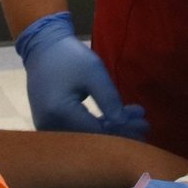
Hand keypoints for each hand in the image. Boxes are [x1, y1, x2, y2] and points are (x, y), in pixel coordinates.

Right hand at [14, 12, 148, 138]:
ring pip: (86, 135)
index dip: (123, 132)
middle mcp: (50, 125)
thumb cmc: (69, 56)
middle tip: (145, 126)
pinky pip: (78, 130)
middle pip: (92, 138)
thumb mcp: (94, 72)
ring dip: (111, 129)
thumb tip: (124, 124)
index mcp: (59, 112)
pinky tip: (115, 119)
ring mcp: (47, 127)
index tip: (144, 125)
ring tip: (134, 119)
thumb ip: (109, 98)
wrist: (42, 49)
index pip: (97, 133)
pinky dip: (97, 126)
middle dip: (120, 132)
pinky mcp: (50, 125)